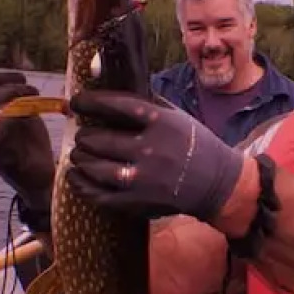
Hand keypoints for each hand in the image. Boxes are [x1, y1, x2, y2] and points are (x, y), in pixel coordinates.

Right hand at [0, 67, 54, 209]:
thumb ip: (6, 94)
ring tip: (33, 97)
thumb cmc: (31, 145)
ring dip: (12, 98)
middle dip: (7, 85)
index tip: (21, 77)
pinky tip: (27, 114)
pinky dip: (10, 119)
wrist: (41, 180)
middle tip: (30, 88)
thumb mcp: (20, 112)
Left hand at [65, 91, 244, 222]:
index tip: (76, 102)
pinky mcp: (139, 202)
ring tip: (77, 155)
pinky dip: (82, 185)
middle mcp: (151, 149)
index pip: (116, 106)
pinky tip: (75, 177)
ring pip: (95, 168)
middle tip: (81, 136)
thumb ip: (147, 104)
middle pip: (100, 139)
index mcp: (161, 123)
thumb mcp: (177, 117)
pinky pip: (99, 194)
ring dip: (79, 160)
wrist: (218, 184)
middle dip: (84, 137)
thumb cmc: (194, 145)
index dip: (90, 103)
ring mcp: (144, 178)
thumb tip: (111, 91)